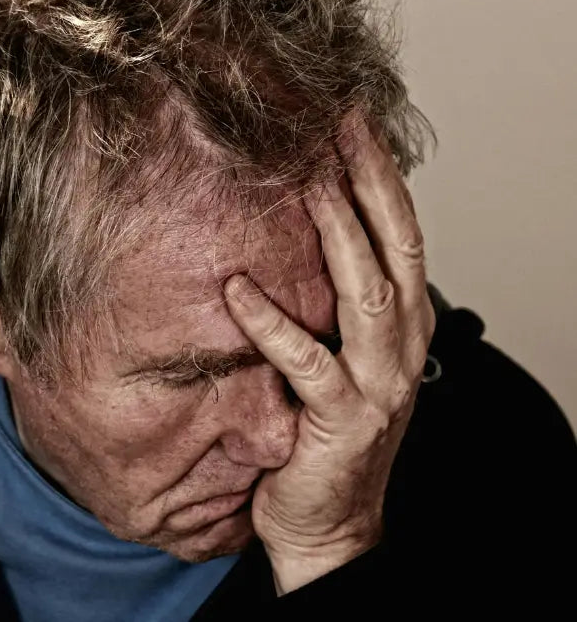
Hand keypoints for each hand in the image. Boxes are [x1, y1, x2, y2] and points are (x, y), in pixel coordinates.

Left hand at [224, 110, 435, 595]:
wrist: (329, 521)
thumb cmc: (326, 431)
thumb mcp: (340, 352)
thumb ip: (331, 297)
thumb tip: (294, 229)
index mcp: (403, 321)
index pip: (400, 230)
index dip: (379, 173)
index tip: (350, 120)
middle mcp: (402, 343)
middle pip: (394, 244)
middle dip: (367, 179)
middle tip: (335, 124)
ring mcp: (378, 381)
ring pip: (366, 290)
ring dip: (336, 231)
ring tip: (305, 181)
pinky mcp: (342, 419)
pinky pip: (307, 361)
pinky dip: (272, 323)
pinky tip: (237, 289)